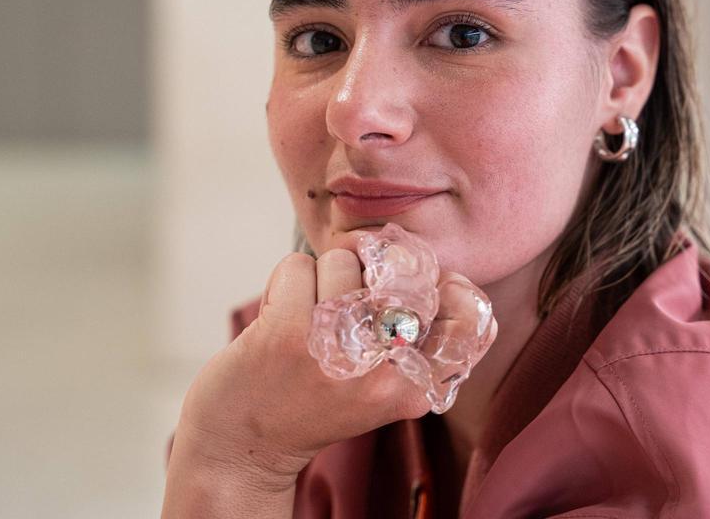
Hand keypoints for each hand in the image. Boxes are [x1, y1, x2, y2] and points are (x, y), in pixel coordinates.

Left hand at [168, 246, 435, 481]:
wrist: (241, 449)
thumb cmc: (314, 400)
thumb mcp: (380, 386)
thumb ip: (411, 337)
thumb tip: (419, 260)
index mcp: (413, 389)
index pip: (468, 322)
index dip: (447, 287)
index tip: (418, 288)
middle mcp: (381, 373)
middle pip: (405, 273)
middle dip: (373, 269)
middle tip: (346, 297)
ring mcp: (335, 349)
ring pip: (346, 260)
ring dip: (321, 277)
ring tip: (308, 316)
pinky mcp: (288, 332)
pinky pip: (299, 265)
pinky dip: (285, 281)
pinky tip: (279, 316)